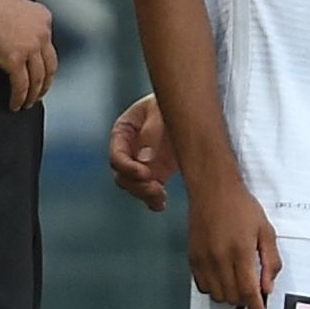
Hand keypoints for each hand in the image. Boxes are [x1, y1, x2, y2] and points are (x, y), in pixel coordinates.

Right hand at [0, 0, 56, 109]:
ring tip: (27, 104)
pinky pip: (21, 85)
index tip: (42, 76)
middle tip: (39, 95)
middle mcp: (42, 33)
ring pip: (38, 79)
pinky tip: (15, 105)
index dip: (47, 66)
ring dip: (33, 95)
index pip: (50, 48)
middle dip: (45, 84)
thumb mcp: (17, 8)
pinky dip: (19, 98)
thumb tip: (21, 41)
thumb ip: (25, 24)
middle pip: (49, 66)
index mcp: (44, 19)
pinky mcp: (14, 59)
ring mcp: (30, 47)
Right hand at [109, 93, 176, 210]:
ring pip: (135, 186)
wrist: (192, 106)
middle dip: (137, 185)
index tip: (144, 173)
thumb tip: (145, 159)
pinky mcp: (158, 172)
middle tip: (155, 188)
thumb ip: (152, 132)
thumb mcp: (161, 111)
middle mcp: (130, 150)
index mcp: (124, 131)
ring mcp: (143, 162)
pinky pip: (150, 190)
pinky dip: (154, 200)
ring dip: (145, 194)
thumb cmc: (172, 103)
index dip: (127, 167)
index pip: (117, 156)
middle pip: (123, 176)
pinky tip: (160, 205)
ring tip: (161, 197)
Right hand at [188, 177, 281, 308]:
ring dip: (229, 296)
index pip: (248, 291)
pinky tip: (222, 278)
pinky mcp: (192, 258)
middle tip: (252, 291)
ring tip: (238, 284)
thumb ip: (270, 260)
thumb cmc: (244, 208)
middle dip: (245, 300)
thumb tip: (268, 288)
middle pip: (232, 296)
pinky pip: (203, 286)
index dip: (256, 308)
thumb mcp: (266, 230)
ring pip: (217, 295)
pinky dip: (214, 288)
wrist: (212, 190)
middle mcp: (220, 260)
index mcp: (241, 252)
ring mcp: (203, 260)